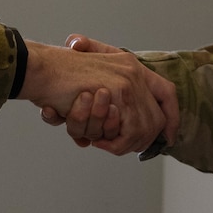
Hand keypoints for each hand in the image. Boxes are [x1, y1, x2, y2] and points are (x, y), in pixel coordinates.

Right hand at [23, 36, 177, 155]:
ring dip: (122, 144)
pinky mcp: (120, 93)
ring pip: (143, 128)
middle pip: (156, 117)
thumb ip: (101, 98)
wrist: (42, 70)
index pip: (166, 93)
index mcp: (129, 65)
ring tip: (100, 143)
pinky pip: (129, 131)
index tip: (169, 135)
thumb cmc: (56, 79)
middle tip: (118, 147)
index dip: (171, 116)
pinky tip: (95, 140)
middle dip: (142, 140)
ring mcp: (129, 82)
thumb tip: (103, 131)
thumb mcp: (85, 83)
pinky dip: (113, 143)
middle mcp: (134, 71)